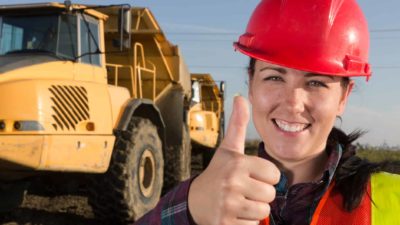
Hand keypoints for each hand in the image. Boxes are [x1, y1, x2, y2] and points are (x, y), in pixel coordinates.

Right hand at [188, 96, 279, 224]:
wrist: (195, 201)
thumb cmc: (217, 173)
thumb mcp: (228, 149)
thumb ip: (238, 125)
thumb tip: (240, 97)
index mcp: (237, 163)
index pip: (274, 175)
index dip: (265, 177)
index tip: (250, 176)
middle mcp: (232, 183)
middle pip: (271, 194)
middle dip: (260, 194)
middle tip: (244, 191)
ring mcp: (228, 205)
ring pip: (264, 212)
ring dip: (254, 209)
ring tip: (239, 202)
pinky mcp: (226, 223)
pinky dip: (246, 222)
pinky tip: (233, 214)